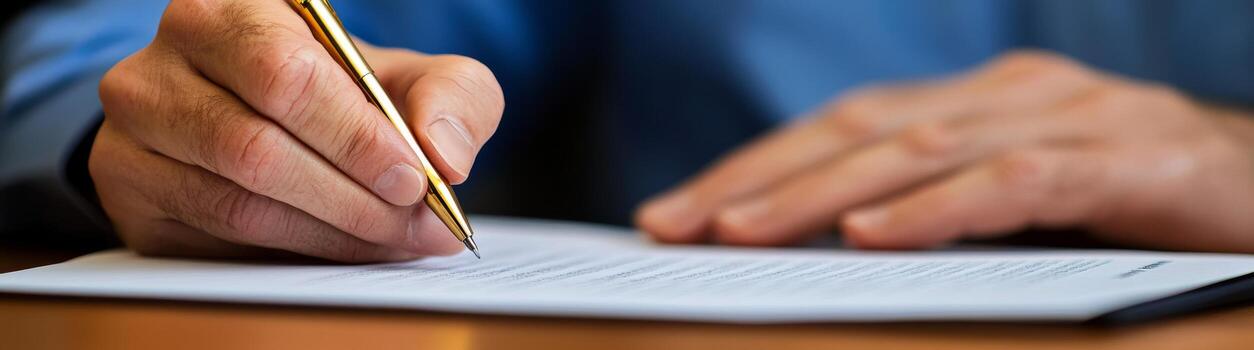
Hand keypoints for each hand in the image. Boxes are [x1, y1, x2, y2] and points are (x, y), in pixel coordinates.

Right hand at [92, 0, 503, 261]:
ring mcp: (135, 126)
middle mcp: (167, 58)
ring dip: (330, 233)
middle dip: (351, 197)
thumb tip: (446, 154)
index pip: (286, 74)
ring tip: (394, 240)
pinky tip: (344, 248)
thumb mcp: (411, 78)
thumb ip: (452, 96)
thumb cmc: (343, 92)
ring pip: (236, 201)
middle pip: (255, 146)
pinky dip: (293, 252)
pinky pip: (214, 237)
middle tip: (414, 223)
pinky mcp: (128, 190)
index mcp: (233, 8)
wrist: (266, 118)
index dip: (356, 137)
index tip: (416, 179)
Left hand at [637, 51, 1253, 252]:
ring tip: (739, 231)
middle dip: (759, 178)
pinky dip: (938, 209)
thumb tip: (825, 249)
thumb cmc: (1140, 204)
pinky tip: (873, 235)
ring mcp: (1072, 117)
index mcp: (979, 101)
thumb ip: (938, 210)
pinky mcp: (1131, 159)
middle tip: (675, 223)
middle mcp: (1013, 94)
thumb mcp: (1022, 202)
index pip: (842, 127)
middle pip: (859, 129)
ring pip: (920, 150)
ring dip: (820, 192)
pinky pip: (1015, 181)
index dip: (755, 165)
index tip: (675, 211)